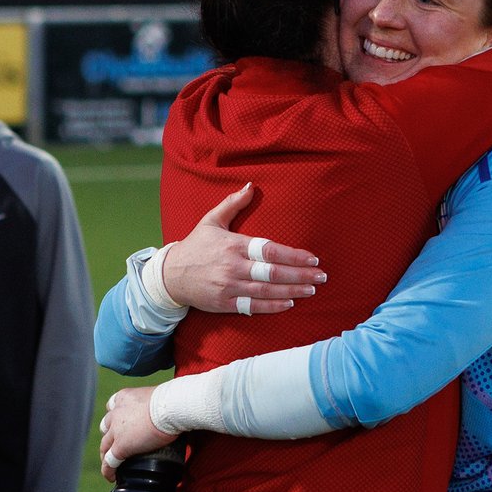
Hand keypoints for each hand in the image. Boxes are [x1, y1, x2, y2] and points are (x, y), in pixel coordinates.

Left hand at [99, 387, 171, 481]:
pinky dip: (108, 470)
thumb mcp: (158, 398)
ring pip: (104, 445)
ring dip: (106, 454)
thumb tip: (171, 410)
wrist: (171, 407)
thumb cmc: (172, 400)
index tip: (120, 421)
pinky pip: (110, 461)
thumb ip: (157, 404)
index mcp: (125, 397)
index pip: (113, 405)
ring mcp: (117, 431)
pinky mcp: (121, 447)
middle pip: (106, 426)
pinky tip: (112, 477)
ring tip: (110, 463)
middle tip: (117, 443)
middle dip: (110, 435)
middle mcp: (117, 413)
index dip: (115, 414)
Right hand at [162, 183, 326, 314]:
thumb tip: (250, 185)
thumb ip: (232, 204)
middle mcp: (233, 267)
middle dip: (300, 275)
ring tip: (311, 290)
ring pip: (267, 291)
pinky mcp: (225, 303)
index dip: (294, 256)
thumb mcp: (211, 220)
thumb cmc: (195, 246)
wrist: (170, 275)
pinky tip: (289, 303)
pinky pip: (253, 306)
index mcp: (233, 245)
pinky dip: (272, 306)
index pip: (270, 250)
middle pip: (273, 272)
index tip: (312, 258)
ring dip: (292, 291)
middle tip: (321, 277)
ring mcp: (229, 287)